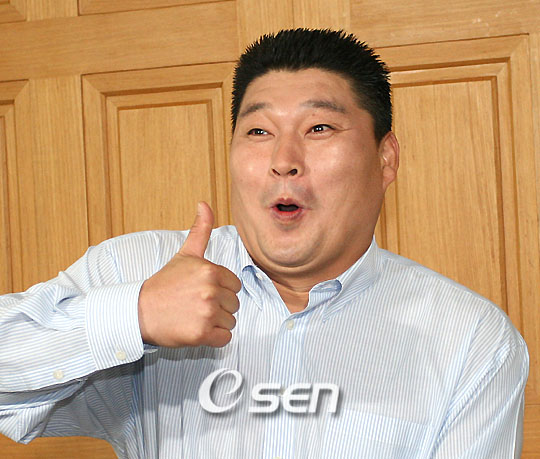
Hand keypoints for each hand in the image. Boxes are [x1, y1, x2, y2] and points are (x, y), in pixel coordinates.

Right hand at [138, 202, 241, 347]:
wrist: (140, 311)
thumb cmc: (164, 283)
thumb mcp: (184, 254)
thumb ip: (200, 230)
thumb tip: (204, 203)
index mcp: (211, 271)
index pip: (235, 286)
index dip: (220, 290)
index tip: (201, 291)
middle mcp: (211, 290)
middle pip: (234, 304)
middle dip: (218, 307)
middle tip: (195, 304)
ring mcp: (207, 312)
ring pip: (230, 322)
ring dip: (216, 323)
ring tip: (194, 316)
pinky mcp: (202, 333)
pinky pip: (225, 339)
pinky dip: (213, 338)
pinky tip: (196, 329)